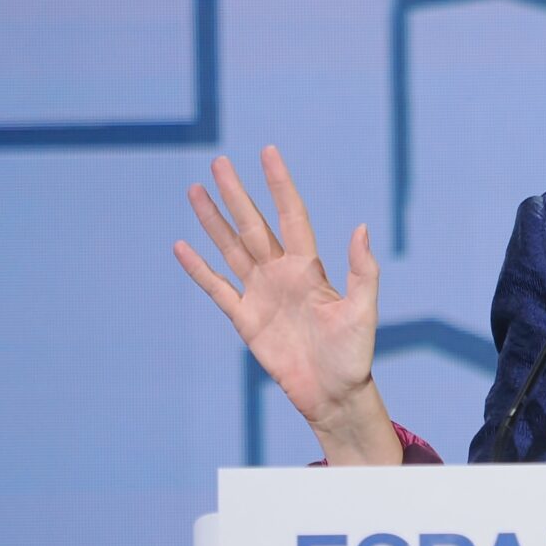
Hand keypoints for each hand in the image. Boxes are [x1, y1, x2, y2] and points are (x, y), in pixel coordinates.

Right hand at [173, 146, 397, 461]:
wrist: (334, 393)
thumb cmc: (354, 353)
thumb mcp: (363, 310)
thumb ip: (363, 270)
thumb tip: (361, 227)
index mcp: (310, 267)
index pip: (291, 215)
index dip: (279, 185)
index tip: (268, 153)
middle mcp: (282, 274)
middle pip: (253, 225)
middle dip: (236, 194)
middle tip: (219, 161)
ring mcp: (261, 294)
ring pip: (231, 249)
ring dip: (213, 221)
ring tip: (195, 191)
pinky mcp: (246, 320)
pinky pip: (217, 288)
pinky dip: (199, 269)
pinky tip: (182, 246)